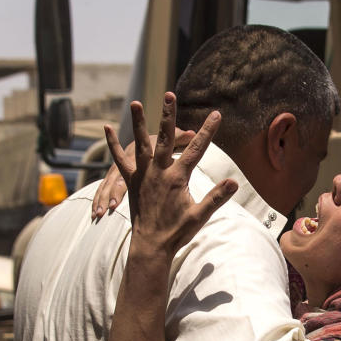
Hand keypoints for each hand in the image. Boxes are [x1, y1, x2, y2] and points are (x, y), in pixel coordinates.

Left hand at [103, 92, 237, 255]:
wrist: (151, 246)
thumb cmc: (177, 232)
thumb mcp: (200, 215)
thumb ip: (216, 197)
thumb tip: (234, 182)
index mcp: (177, 178)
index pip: (196, 149)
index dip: (207, 131)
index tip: (216, 114)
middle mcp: (158, 171)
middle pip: (164, 138)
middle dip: (169, 115)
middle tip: (169, 94)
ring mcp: (142, 175)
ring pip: (140, 143)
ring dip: (137, 123)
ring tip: (135, 102)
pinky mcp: (131, 181)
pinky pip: (119, 160)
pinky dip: (113, 145)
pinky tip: (106, 128)